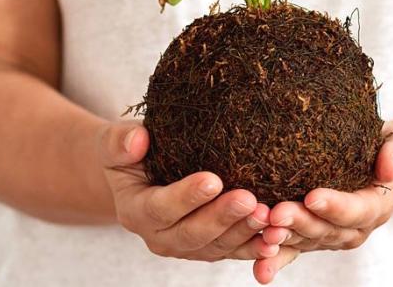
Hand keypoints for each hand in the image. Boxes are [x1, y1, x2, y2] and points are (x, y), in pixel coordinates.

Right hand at [96, 122, 278, 261]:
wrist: (139, 176)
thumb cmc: (131, 155)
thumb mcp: (116, 144)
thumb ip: (120, 142)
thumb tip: (137, 140)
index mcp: (135, 211)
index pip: (161, 208)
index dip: (186, 197)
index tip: (213, 180)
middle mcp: (160, 237)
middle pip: (193, 233)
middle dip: (222, 218)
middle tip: (249, 199)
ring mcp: (187, 247)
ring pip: (217, 247)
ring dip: (244, 233)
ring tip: (269, 214)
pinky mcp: (210, 248)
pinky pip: (235, 251)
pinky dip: (256, 247)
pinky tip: (277, 238)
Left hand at [256, 123, 392, 282]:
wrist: (379, 160)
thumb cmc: (390, 147)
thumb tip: (388, 167)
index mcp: (377, 205)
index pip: (357, 210)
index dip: (335, 206)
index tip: (312, 196)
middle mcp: (354, 227)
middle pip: (327, 230)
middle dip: (301, 223)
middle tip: (277, 214)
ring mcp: (332, 234)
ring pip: (307, 241)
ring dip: (285, 240)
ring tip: (264, 234)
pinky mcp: (312, 236)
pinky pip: (294, 250)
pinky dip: (277, 260)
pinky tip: (260, 269)